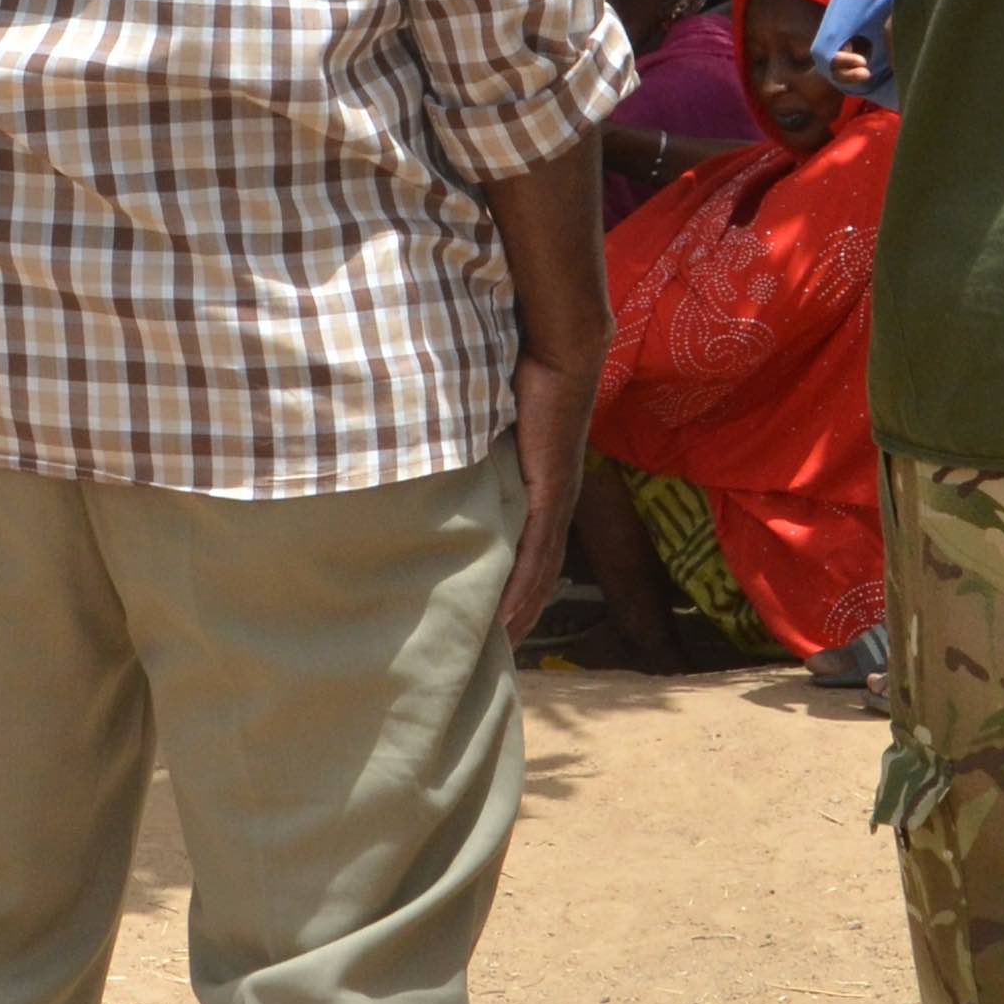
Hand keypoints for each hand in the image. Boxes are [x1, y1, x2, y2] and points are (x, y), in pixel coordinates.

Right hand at [501, 329, 605, 642]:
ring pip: (539, 574)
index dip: (515, 588)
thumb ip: (476, 443)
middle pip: (538, 575)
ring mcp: (556, 502)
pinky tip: (509, 618)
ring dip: (521, 613)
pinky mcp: (552, 494)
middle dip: (520, 614)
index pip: (530, 551)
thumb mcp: (492, 422)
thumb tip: (440, 448)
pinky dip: (524, 589)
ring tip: (500, 648)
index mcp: (542, 490)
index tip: (494, 619)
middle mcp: (555, 504)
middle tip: (495, 651)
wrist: (562, 352)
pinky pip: (537, 553)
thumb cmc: (525, 375)